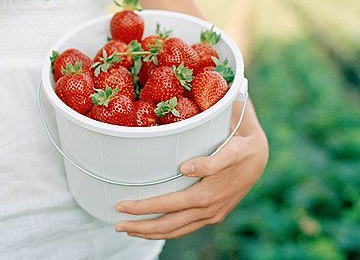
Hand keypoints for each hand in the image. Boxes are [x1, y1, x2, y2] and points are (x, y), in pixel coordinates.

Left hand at [114, 99, 268, 238]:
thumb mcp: (232, 148)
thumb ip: (211, 161)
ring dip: (152, 232)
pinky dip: (170, 230)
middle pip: (169, 225)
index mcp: (207, 195)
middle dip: (141, 227)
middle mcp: (208, 209)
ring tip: (131, 230)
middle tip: (117, 224)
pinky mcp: (216, 212)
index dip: (143, 208)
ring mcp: (212, 214)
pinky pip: (188, 227)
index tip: (121, 205)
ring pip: (177, 230)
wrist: (261, 154)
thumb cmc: (242, 146)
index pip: (167, 206)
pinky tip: (159, 227)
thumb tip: (184, 169)